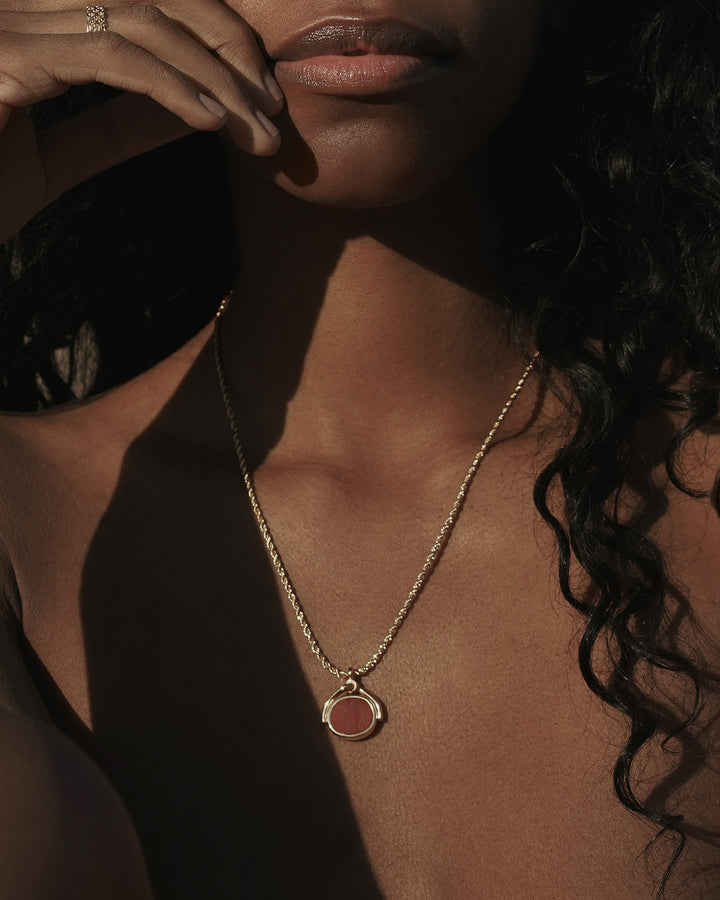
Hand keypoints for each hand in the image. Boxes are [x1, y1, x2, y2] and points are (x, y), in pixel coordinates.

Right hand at [0, 0, 283, 243]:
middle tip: (274, 108)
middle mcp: (17, 0)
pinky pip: (110, 57)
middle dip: (226, 46)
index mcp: (33, 16)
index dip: (212, 32)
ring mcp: (4, 20)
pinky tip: (216, 122)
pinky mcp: (1, 55)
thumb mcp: (61, 154)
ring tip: (260, 129)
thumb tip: (195, 106)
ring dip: (214, 75)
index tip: (259, 91)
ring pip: (137, 19)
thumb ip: (119, 124)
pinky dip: (173, 87)